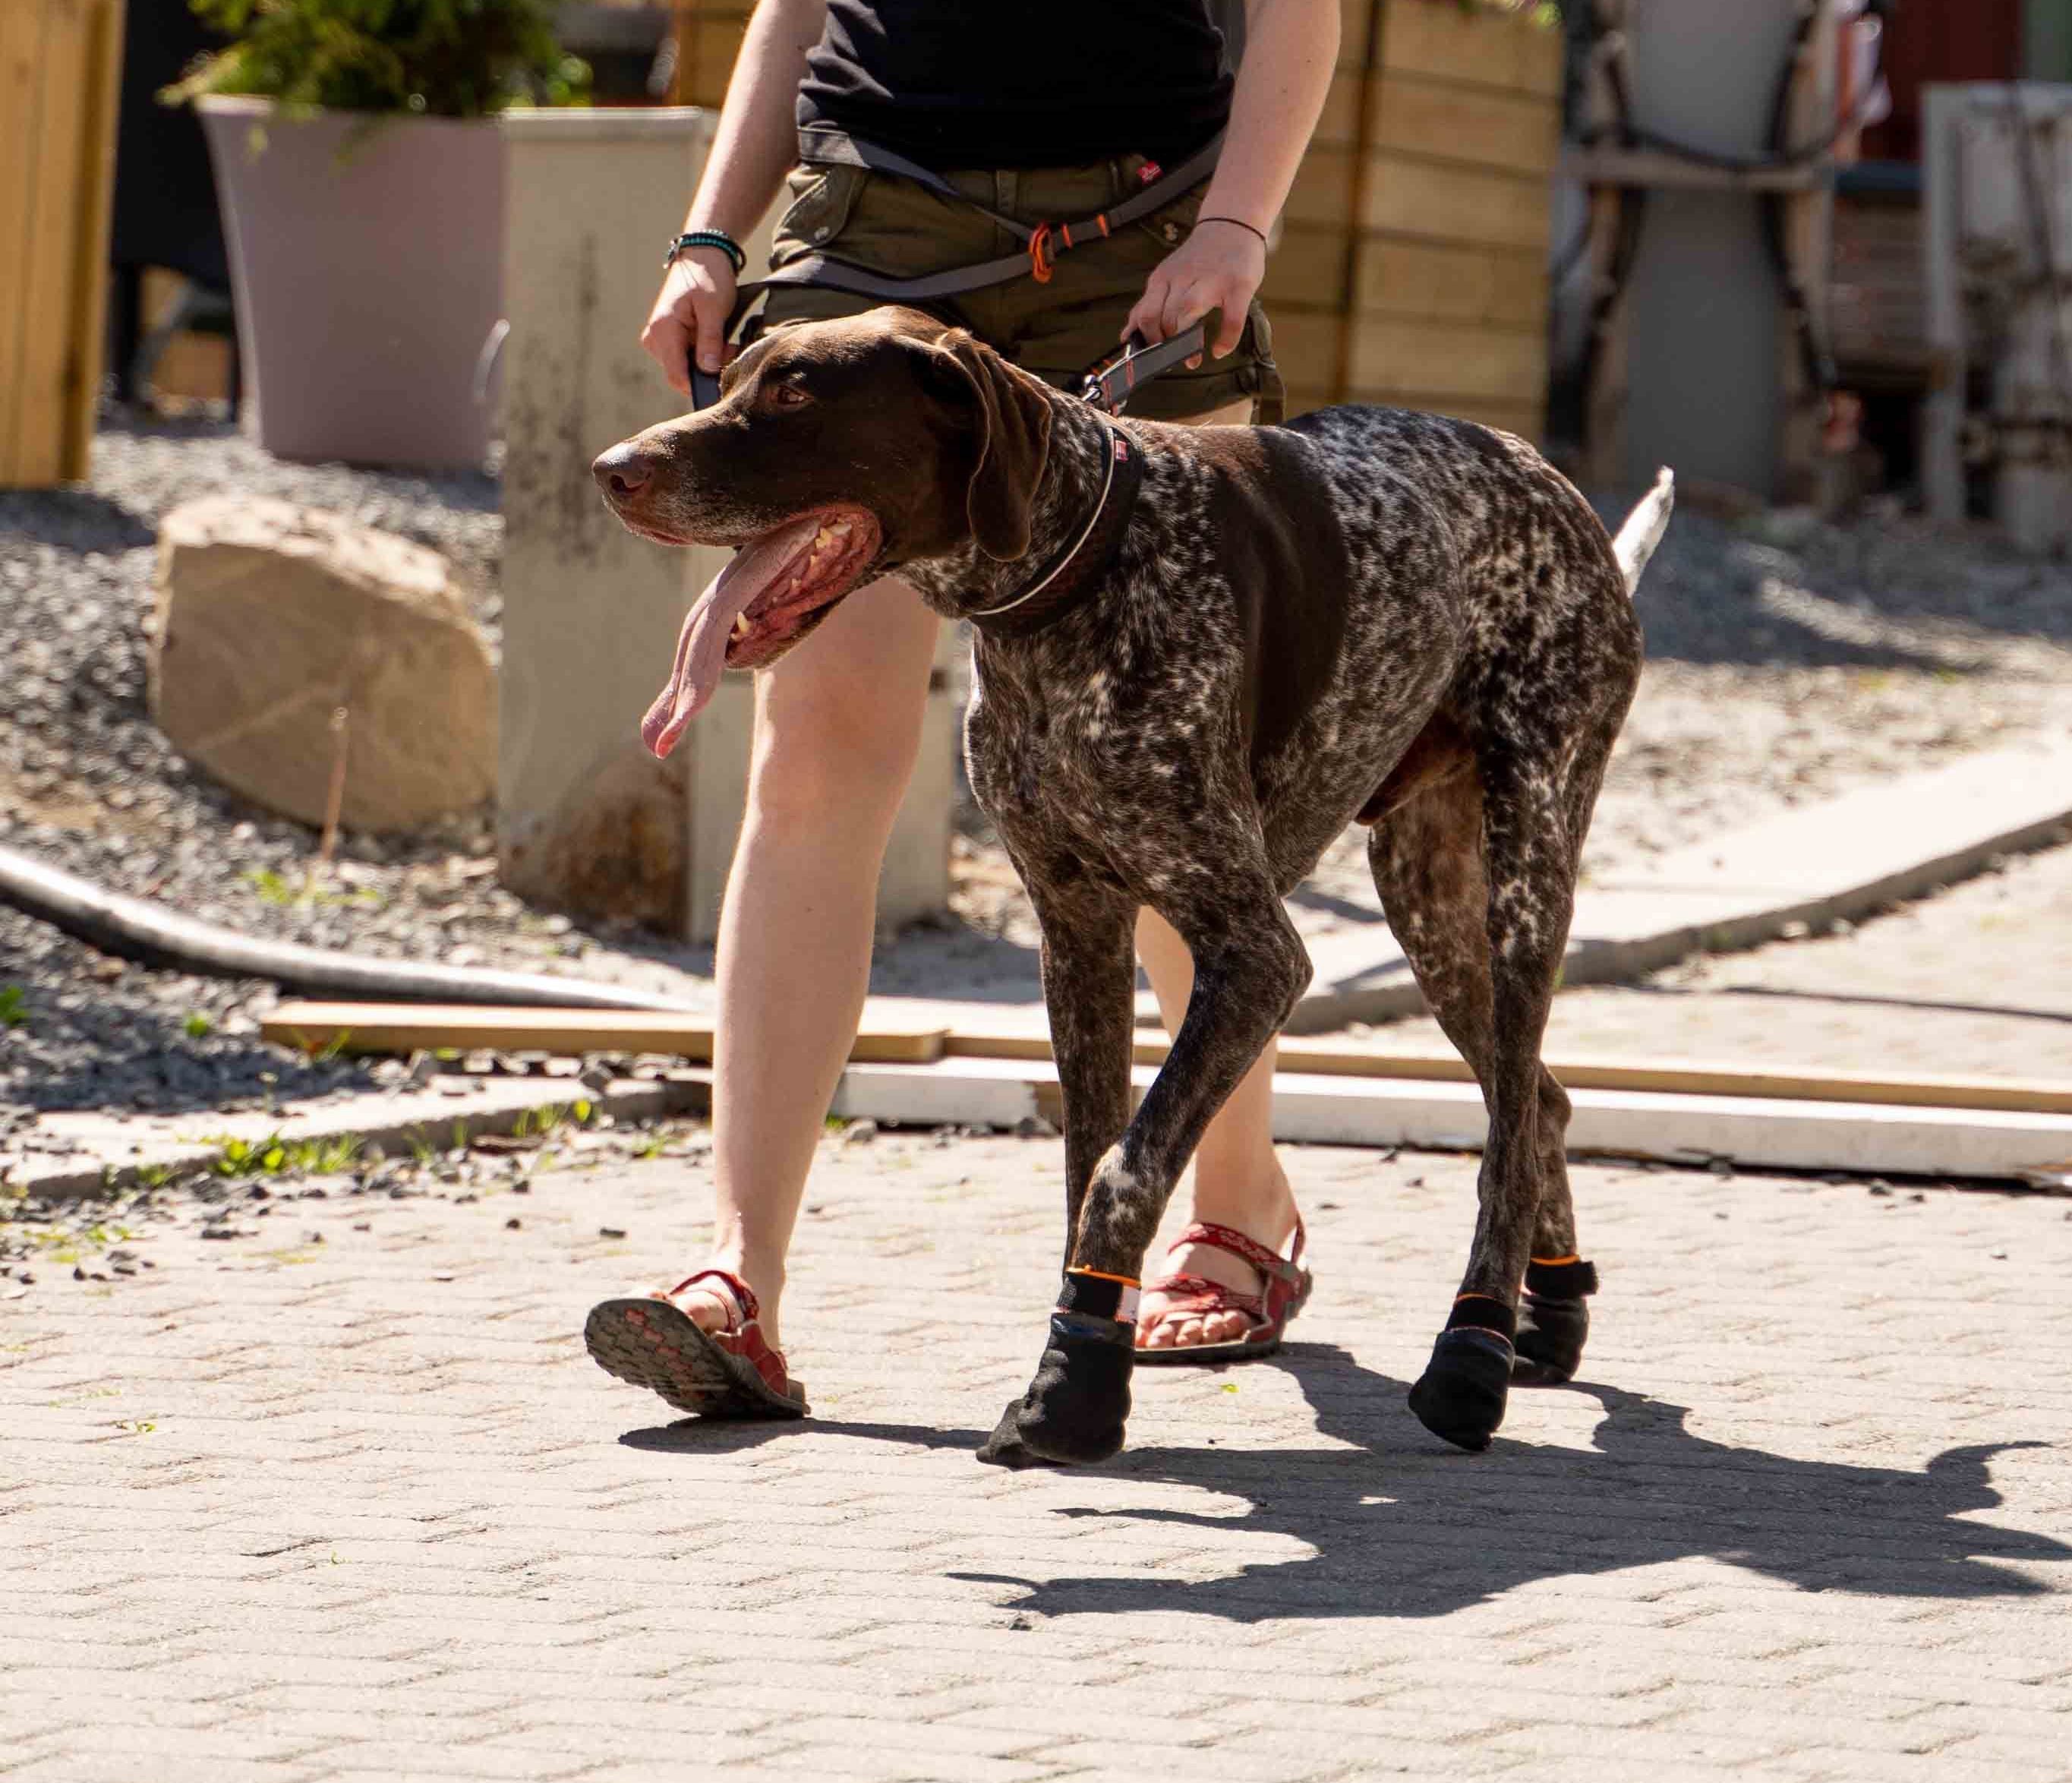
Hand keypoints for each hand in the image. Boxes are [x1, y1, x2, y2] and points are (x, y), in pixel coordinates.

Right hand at [640, 247, 739, 397]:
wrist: (702, 256)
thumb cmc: (708, 277)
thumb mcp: (714, 309)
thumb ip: (710, 341)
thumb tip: (709, 371)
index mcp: (663, 330)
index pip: (677, 376)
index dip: (701, 386)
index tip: (724, 378)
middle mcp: (654, 338)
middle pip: (681, 374)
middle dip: (708, 370)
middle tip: (730, 350)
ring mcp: (659, 339)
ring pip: (685, 367)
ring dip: (708, 362)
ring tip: (725, 342)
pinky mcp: (667, 338)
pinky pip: (685, 357)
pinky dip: (703, 354)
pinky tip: (717, 341)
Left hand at [1123, 217, 1266, 365]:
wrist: (1231, 223)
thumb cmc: (1199, 260)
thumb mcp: (1167, 277)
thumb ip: (1148, 305)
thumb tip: (1126, 336)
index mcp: (1163, 278)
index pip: (1145, 314)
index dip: (1145, 340)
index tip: (1150, 357)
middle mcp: (1184, 277)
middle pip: (1164, 315)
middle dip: (1165, 344)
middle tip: (1172, 359)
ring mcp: (1212, 280)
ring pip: (1189, 312)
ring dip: (1187, 342)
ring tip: (1191, 359)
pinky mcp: (1238, 286)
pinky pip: (1232, 319)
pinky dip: (1226, 340)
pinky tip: (1219, 350)